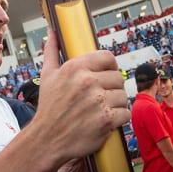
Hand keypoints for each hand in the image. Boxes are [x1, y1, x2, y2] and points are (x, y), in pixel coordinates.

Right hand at [35, 30, 129, 164]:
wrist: (47, 139)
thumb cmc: (49, 108)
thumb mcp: (48, 76)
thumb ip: (52, 51)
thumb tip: (52, 32)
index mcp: (76, 68)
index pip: (108, 58)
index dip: (109, 68)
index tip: (105, 77)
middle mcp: (88, 82)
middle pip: (118, 78)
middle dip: (112, 89)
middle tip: (100, 99)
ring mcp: (98, 101)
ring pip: (123, 96)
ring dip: (116, 105)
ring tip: (101, 111)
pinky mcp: (107, 120)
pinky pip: (125, 113)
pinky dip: (118, 119)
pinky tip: (105, 121)